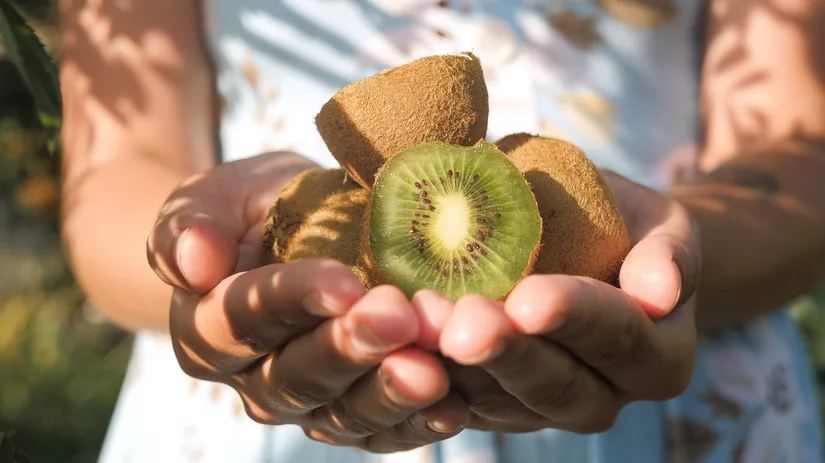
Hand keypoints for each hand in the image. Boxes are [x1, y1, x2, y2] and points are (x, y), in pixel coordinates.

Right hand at [146, 152, 469, 452]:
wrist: (294, 235)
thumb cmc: (254, 210)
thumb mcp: (216, 195)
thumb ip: (191, 222)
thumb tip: (192, 261)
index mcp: (207, 326)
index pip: (242, 318)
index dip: (292, 300)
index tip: (343, 282)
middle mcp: (252, 377)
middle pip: (296, 375)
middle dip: (349, 349)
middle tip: (398, 318)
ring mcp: (305, 403)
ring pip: (341, 413)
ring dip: (388, 393)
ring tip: (432, 372)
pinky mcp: (352, 413)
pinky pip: (381, 430)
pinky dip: (417, 423)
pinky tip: (453, 405)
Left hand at [437, 171, 700, 433]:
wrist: (591, 252)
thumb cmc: (626, 227)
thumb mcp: (662, 225)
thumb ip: (670, 253)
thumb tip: (662, 289)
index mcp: (656, 357)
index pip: (617, 337)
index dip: (574, 319)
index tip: (530, 298)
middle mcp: (602, 396)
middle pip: (555, 386)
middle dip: (507, 354)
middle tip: (463, 324)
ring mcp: (542, 409)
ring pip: (498, 401)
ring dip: (457, 369)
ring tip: (419, 326)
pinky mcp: (493, 406)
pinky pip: (459, 402)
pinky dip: (428, 379)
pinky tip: (397, 349)